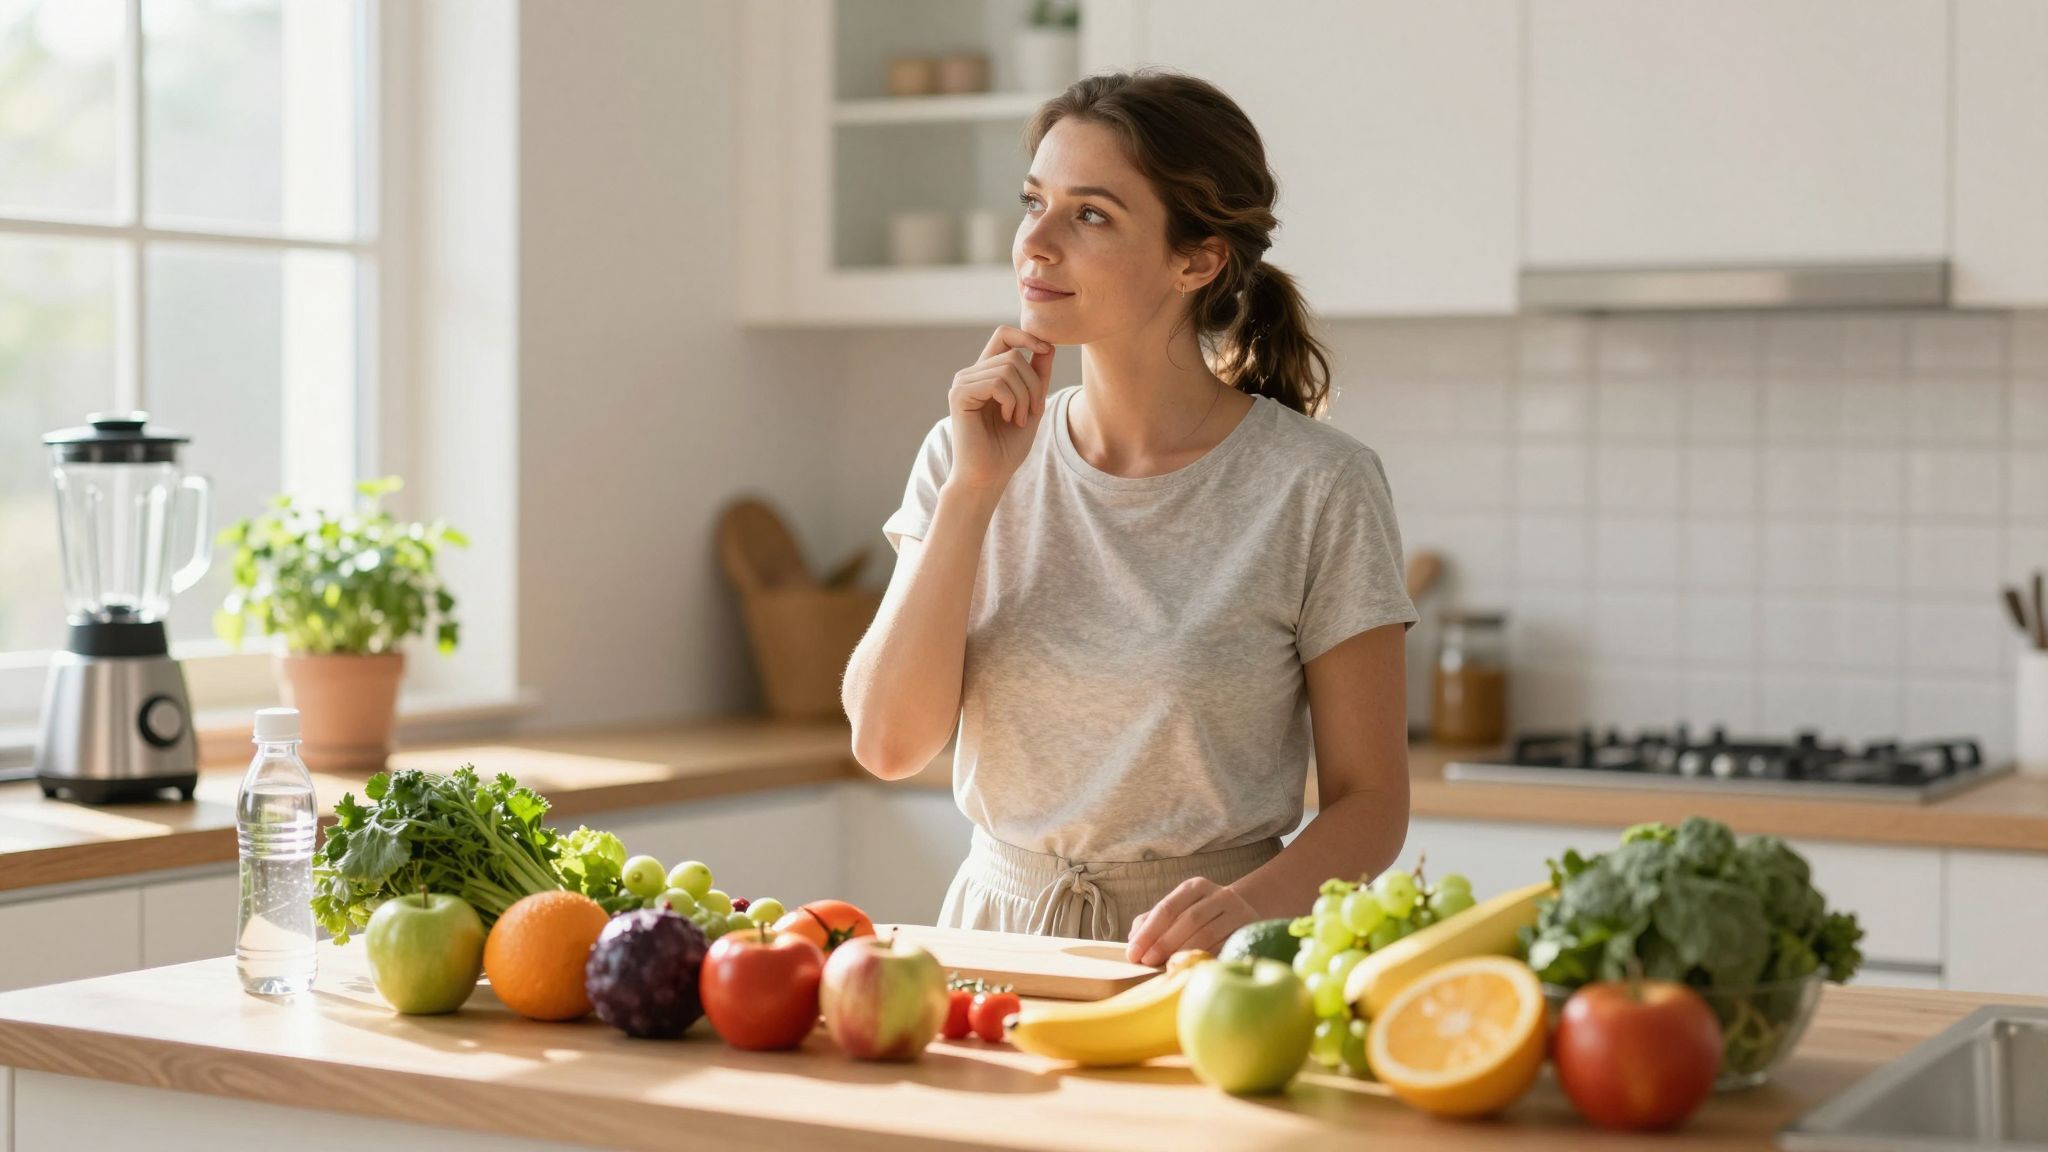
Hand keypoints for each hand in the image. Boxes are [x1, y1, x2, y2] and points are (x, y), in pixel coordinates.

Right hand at [947, 326, 1054, 493]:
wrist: (988, 476)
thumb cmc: (1007, 447)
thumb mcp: (1031, 405)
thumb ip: (1037, 376)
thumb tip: (1048, 346)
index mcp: (985, 374)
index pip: (1003, 335)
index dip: (1027, 336)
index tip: (1047, 351)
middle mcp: (971, 374)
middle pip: (1013, 355)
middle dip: (1034, 383)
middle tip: (1034, 411)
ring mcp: (962, 383)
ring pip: (1008, 368)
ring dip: (1025, 396)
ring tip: (1020, 419)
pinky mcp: (959, 395)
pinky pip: (997, 383)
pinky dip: (1012, 401)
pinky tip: (1009, 418)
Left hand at [1124, 878, 1260, 967]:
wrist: (1244, 916)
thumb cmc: (1201, 918)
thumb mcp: (1178, 912)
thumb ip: (1152, 922)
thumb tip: (1133, 938)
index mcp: (1195, 887)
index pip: (1167, 908)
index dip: (1148, 932)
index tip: (1133, 953)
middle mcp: (1219, 894)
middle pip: (1188, 919)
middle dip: (1164, 943)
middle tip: (1148, 962)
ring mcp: (1238, 911)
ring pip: (1208, 934)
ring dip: (1184, 953)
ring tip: (1167, 968)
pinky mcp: (1250, 930)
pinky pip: (1224, 948)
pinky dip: (1206, 959)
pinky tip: (1192, 969)